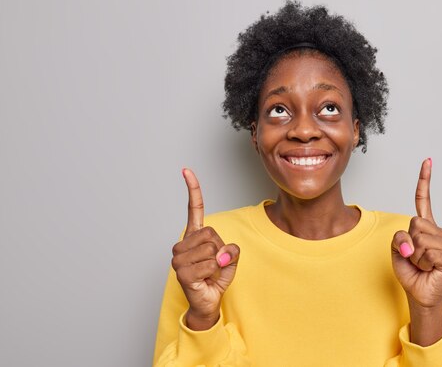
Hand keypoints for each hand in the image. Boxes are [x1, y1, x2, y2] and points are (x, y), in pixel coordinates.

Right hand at [171, 168, 239, 329]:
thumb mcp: (231, 258)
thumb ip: (231, 249)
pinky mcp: (182, 272)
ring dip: (219, 263)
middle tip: (215, 263)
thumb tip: (222, 253)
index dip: (192, 188)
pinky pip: (210, 264)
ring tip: (210, 272)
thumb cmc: (216, 277)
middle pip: (212, 233)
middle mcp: (183, 244)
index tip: (186, 170)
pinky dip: (215, 272)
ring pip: (212, 249)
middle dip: (221, 249)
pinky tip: (206, 280)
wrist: (207, 302)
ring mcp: (179, 258)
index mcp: (194, 235)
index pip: (194, 208)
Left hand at [391, 158, 441, 308]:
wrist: (418, 293)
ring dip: (415, 256)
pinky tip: (431, 269)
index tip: (427, 161)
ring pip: (421, 239)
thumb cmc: (409, 270)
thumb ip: (399, 239)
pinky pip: (430, 252)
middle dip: (409, 242)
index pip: (423, 200)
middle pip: (415, 224)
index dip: (424, 180)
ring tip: (422, 264)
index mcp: (425, 226)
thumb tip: (411, 242)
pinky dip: (424, 263)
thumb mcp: (396, 250)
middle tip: (414, 257)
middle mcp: (438, 232)